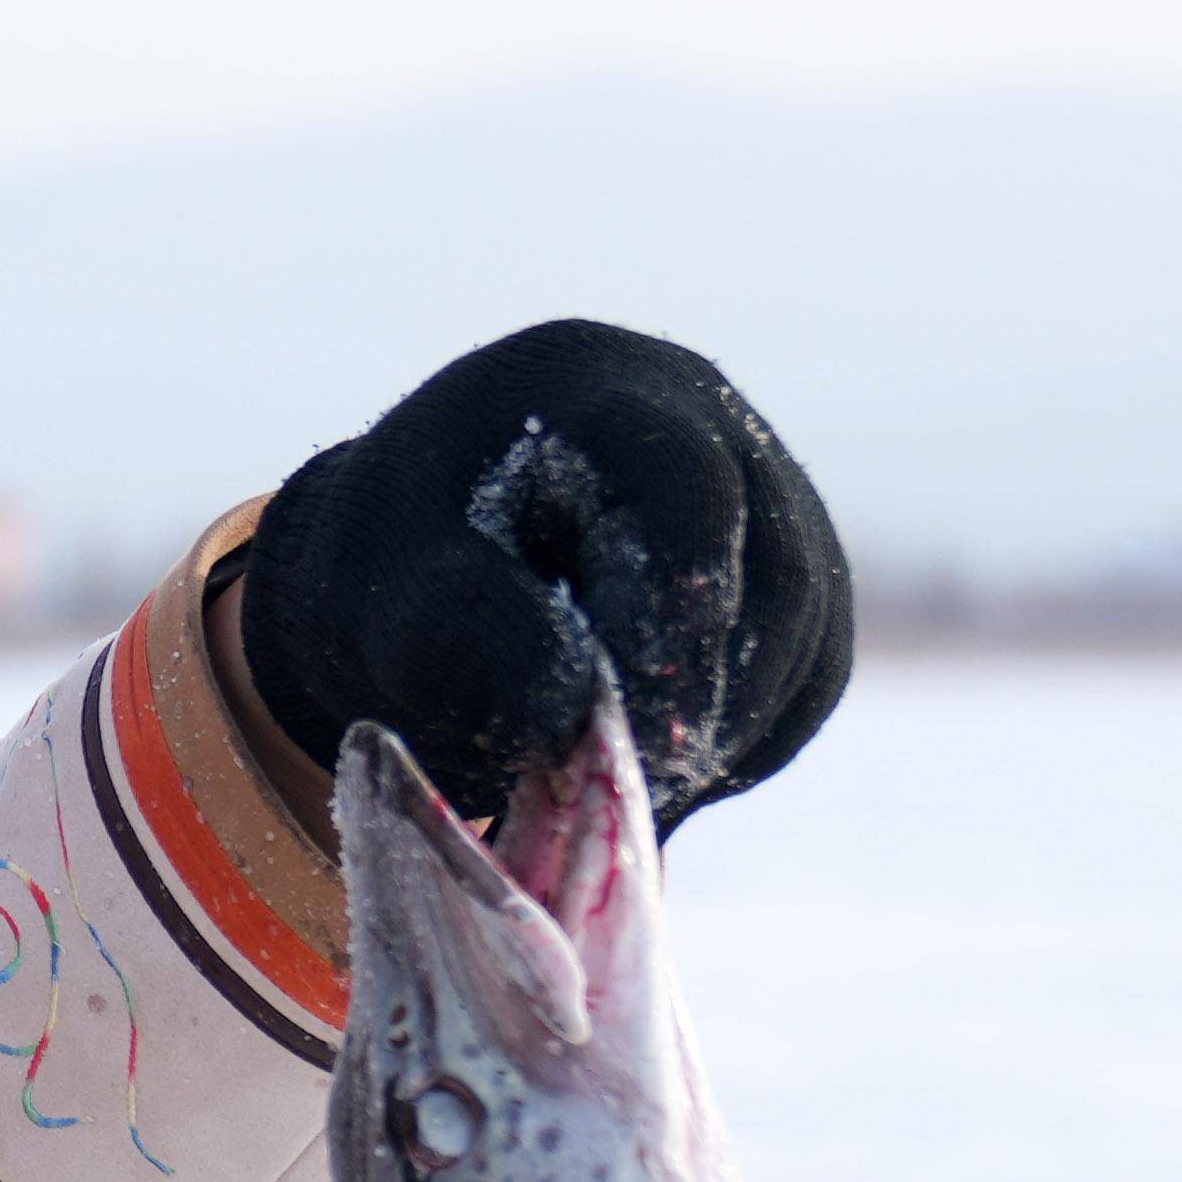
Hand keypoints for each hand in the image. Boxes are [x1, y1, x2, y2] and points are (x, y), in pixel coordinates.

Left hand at [239, 321, 851, 828]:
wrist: (413, 572)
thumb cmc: (388, 568)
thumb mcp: (380, 591)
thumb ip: (460, 635)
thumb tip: (571, 714)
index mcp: (601, 389)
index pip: (690, 495)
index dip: (673, 625)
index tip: (621, 739)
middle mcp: (709, 426)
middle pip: (774, 575)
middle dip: (697, 704)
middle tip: (616, 792)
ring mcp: (765, 502)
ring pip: (801, 642)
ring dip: (720, 741)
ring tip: (613, 792)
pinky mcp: (784, 587)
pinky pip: (801, 685)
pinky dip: (735, 750)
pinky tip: (649, 777)